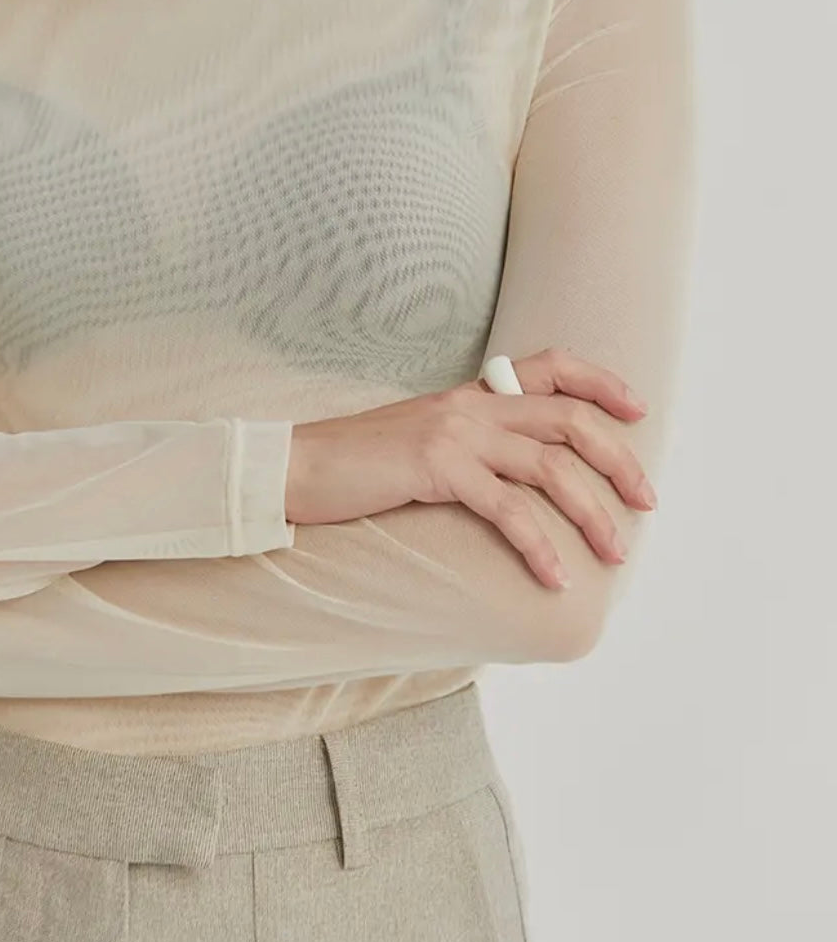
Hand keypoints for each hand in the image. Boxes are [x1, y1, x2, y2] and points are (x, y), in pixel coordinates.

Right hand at [283, 346, 656, 590]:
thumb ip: (468, 445)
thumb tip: (510, 477)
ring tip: (614, 551)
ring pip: (549, 466)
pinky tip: (554, 574)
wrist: (296, 467)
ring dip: (592, 512)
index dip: (602, 384)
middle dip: (618, 461)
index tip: (638, 410)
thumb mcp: (420, 440)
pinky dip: (539, 544)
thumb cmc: (356, 466)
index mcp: (470, 394)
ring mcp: (455, 433)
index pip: (552, 366)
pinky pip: (507, 509)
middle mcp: (470, 405)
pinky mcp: (437, 467)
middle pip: (569, 420)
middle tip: (646, 503)